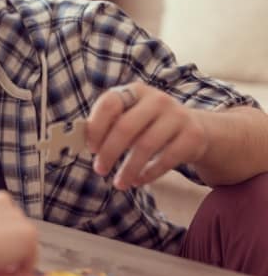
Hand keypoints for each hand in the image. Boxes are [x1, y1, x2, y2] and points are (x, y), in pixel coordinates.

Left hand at [86, 81, 208, 189]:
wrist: (192, 127)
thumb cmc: (147, 125)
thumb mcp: (128, 117)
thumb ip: (107, 126)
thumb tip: (81, 142)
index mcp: (134, 91)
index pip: (109, 103)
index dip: (97, 126)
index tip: (90, 148)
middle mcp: (157, 100)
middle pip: (126, 127)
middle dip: (109, 152)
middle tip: (99, 170)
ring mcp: (177, 116)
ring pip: (146, 146)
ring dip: (128, 168)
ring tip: (119, 183)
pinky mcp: (193, 136)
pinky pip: (167, 159)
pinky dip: (149, 174)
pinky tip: (138, 181)